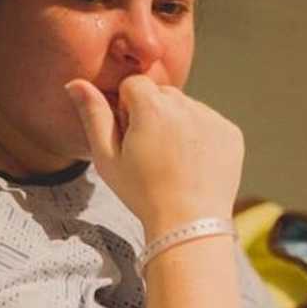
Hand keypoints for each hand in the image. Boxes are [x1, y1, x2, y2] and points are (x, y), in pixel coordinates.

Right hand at [65, 75, 243, 238]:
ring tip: (173, 163)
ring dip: (178, 125)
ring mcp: (212, 118)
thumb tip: (75, 83)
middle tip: (151, 154)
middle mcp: (186, 104)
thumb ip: (92, 115)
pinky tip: (193, 166)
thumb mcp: (107, 158)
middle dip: (153, 114)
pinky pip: (209, 123)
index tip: (131, 138)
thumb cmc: (142, 194)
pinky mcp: (231, 133)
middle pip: (162, 94)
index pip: (134, 85)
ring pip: (187, 108)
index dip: (128, 111)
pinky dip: (201, 138)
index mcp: (152, 106)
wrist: (188, 225)